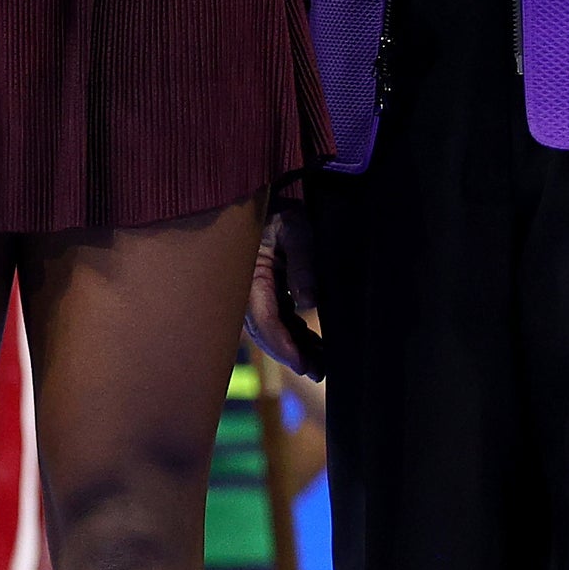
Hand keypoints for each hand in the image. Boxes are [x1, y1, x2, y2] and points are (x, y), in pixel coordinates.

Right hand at [247, 207, 323, 378]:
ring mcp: (256, 290)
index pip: (264, 320)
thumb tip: (309, 303)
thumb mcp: (296, 227)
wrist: (267, 197)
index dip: (282, 345)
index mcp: (248, 275)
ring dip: (295, 347)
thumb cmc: (281, 209)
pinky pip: (278, 317)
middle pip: (266, 331)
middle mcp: (247, 289)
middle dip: (290, 354)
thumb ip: (303, 262)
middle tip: (317, 372)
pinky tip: (314, 347)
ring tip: (321, 367)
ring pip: (273, 328)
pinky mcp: (267, 289)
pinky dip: (295, 333)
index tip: (302, 364)